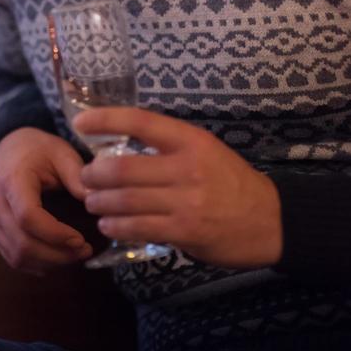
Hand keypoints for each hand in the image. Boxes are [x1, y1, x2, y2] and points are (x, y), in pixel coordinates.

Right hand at [0, 127, 92, 273]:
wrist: (10, 148)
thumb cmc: (38, 150)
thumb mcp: (61, 152)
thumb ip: (77, 175)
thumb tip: (97, 201)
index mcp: (13, 180)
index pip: (28, 217)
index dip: (55, 234)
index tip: (81, 239)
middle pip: (22, 244)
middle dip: (57, 254)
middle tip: (85, 251)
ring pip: (17, 256)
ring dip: (49, 263)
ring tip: (75, 254)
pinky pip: (13, 258)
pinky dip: (37, 264)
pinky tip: (58, 256)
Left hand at [75, 107, 282, 268]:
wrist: (270, 220)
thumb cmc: (231, 180)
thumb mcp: (206, 149)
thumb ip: (168, 146)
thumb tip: (122, 145)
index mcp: (190, 140)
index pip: (140, 122)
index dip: (106, 119)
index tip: (80, 122)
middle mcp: (186, 167)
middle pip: (124, 168)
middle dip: (95, 174)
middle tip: (85, 177)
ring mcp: (186, 201)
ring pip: (126, 200)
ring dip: (101, 203)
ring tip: (92, 202)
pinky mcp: (184, 231)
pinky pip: (139, 228)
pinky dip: (117, 226)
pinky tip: (108, 224)